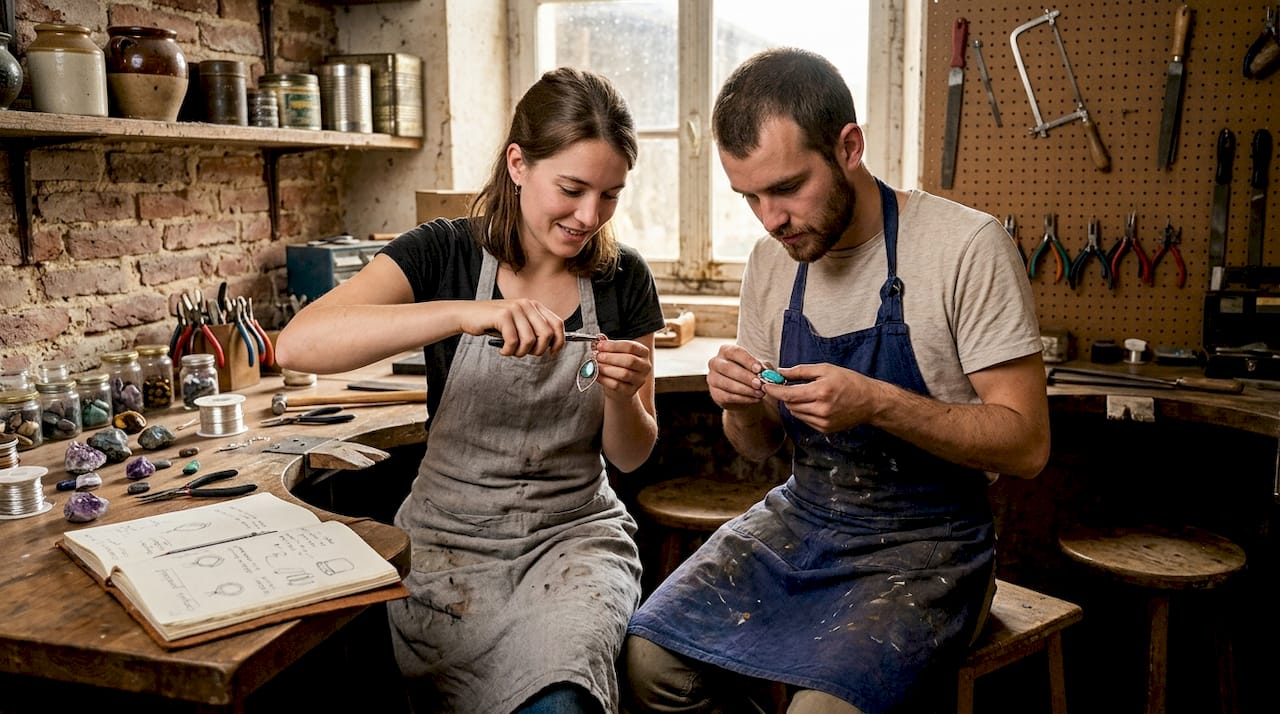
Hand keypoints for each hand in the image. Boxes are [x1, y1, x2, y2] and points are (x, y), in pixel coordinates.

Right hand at [457, 298, 567, 356]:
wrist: (467, 315)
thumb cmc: (493, 323)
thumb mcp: (518, 323)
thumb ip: (534, 330)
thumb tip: (553, 345)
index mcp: (534, 305)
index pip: (557, 323)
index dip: (559, 341)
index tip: (552, 353)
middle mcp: (527, 304)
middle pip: (546, 334)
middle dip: (538, 350)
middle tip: (524, 353)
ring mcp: (515, 308)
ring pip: (530, 340)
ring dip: (520, 353)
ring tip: (510, 351)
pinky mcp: (503, 315)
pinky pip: (513, 342)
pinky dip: (508, 351)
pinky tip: (502, 350)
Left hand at [593, 337, 651, 399]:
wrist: (620, 387)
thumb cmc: (618, 367)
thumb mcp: (615, 353)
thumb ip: (609, 345)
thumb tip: (600, 338)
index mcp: (643, 352)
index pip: (630, 346)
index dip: (613, 346)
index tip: (600, 345)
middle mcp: (645, 366)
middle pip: (629, 360)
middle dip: (610, 357)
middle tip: (598, 356)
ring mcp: (639, 380)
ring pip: (624, 374)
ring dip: (607, 369)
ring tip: (597, 365)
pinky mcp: (631, 391)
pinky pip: (617, 385)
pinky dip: (605, 379)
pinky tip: (597, 375)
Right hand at [707, 343, 769, 409]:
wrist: (745, 392)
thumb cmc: (751, 374)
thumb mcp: (759, 368)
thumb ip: (762, 368)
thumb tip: (765, 372)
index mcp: (726, 351)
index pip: (735, 352)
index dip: (747, 360)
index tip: (759, 369)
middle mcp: (715, 363)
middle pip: (728, 368)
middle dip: (745, 377)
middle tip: (759, 383)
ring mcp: (712, 378)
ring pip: (727, 384)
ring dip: (745, 389)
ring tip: (760, 393)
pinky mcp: (715, 393)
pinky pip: (728, 396)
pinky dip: (743, 398)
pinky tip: (755, 399)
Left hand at [763, 363, 882, 432]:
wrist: (870, 402)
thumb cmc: (849, 381)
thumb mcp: (825, 369)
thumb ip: (800, 371)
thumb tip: (780, 372)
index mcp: (821, 392)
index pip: (788, 394)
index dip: (774, 390)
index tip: (765, 385)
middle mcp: (821, 409)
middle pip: (790, 405)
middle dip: (786, 395)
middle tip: (786, 386)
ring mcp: (823, 422)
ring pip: (796, 413)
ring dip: (794, 403)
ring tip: (805, 393)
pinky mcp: (825, 429)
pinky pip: (805, 420)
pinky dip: (804, 411)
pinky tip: (814, 403)